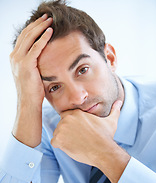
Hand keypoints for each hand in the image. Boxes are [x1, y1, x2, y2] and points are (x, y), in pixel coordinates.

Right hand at [10, 14, 52, 146]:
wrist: (28, 103)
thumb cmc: (32, 90)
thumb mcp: (30, 74)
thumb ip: (33, 63)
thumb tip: (41, 57)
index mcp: (15, 58)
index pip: (23, 38)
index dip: (33, 28)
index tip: (42, 22)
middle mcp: (14, 56)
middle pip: (25, 34)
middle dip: (37, 24)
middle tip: (47, 17)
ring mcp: (19, 60)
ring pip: (30, 37)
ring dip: (40, 27)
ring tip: (50, 20)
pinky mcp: (26, 64)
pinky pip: (36, 47)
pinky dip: (44, 38)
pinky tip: (51, 32)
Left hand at [51, 100, 129, 182]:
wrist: (103, 151)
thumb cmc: (106, 136)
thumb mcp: (111, 121)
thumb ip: (114, 110)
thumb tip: (119, 102)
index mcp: (76, 112)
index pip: (67, 116)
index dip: (72, 124)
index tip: (78, 131)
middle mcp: (67, 118)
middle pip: (62, 124)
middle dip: (67, 131)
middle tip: (78, 138)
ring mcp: (61, 129)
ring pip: (58, 133)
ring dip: (64, 139)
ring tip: (76, 143)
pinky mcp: (58, 140)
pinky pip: (54, 142)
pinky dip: (60, 146)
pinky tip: (71, 148)